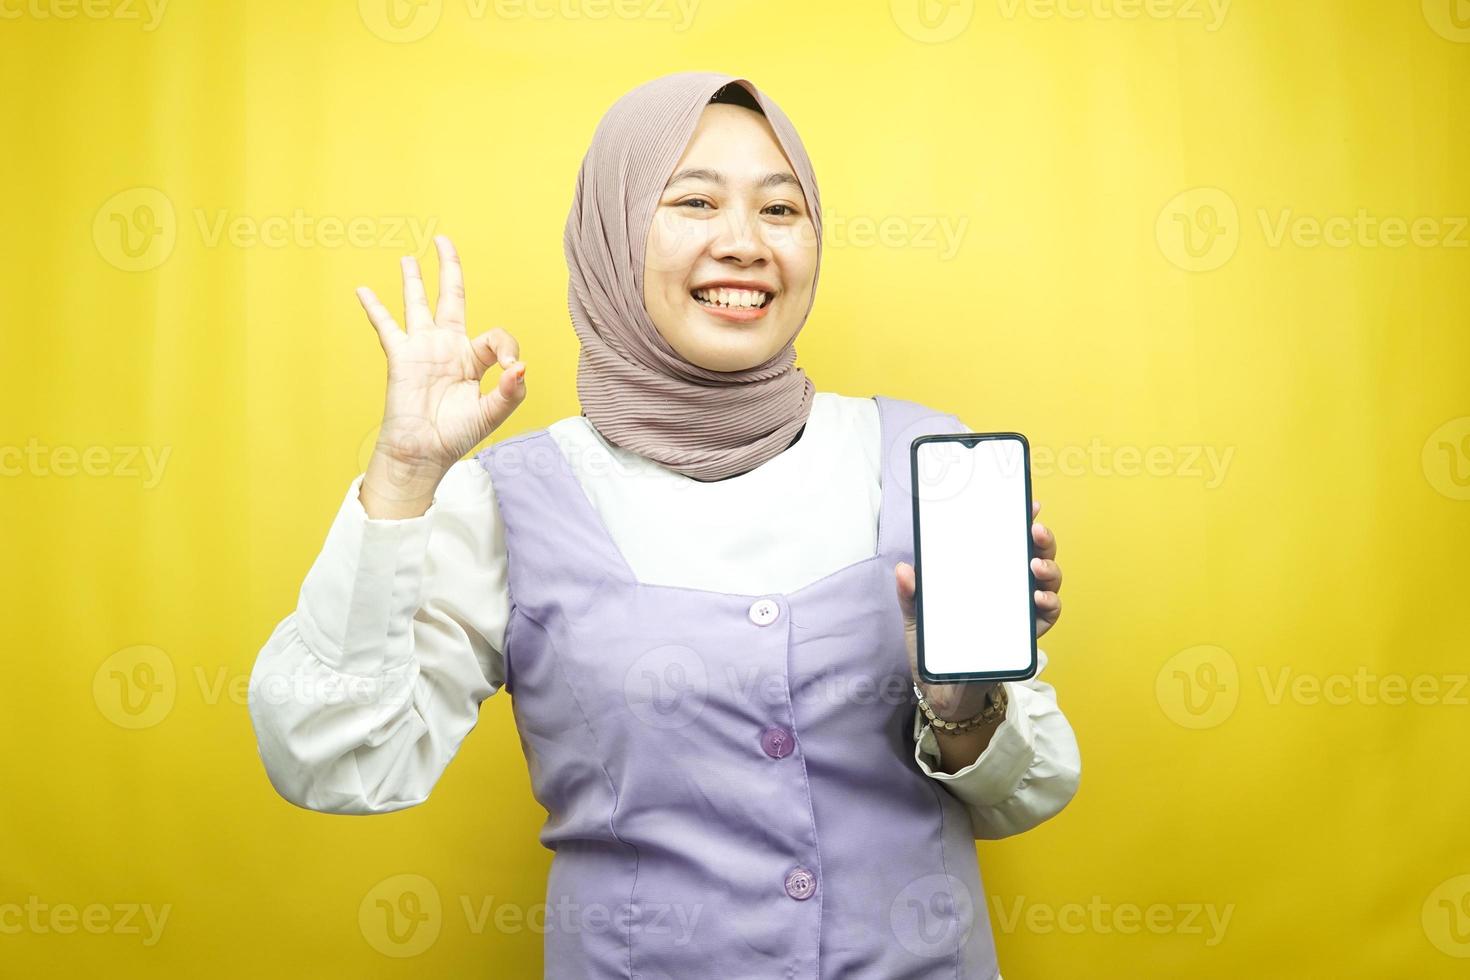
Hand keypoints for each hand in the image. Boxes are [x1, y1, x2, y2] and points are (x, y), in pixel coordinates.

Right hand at [356, 234, 526, 494]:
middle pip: (450, 298)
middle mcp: (448, 348)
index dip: (508, 348)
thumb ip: (510, 392)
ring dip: (413, 280)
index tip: (512, 369)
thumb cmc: (456, 436)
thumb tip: (522, 367)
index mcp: (474, 359)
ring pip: (417, 304)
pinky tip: (363, 289)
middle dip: (449, 269)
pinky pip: (386, 326)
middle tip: (444, 241)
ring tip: (409, 257)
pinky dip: (374, 308)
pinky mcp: (401, 356)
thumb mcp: (491, 414)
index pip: (495, 336)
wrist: (424, 453)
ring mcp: (423, 349)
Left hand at [895, 499, 1063, 720]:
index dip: (1021, 521)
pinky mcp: (1026, 636)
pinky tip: (1039, 599)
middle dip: (1042, 540)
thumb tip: (904, 569)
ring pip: (1047, 582)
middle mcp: (1009, 589)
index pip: (1008, 543)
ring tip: (1035, 566)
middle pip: (1035, 556)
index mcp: (986, 576)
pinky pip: (1047, 617)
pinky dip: (1049, 605)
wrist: (942, 691)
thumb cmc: (935, 647)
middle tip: (1035, 530)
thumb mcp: (916, 617)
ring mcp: (1020, 611)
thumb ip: (910, 594)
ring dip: (1048, 569)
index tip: (1028, 505)